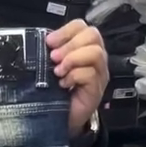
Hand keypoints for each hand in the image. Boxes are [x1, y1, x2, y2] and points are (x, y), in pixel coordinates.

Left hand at [46, 21, 108, 137]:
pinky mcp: (97, 89)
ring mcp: (99, 74)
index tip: (49, 42)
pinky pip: (91, 74)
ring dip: (73, 59)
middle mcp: (95, 58)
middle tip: (54, 58)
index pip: (82, 26)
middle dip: (70, 44)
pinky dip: (74, 76)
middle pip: (93, 35)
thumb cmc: (56, 93)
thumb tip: (46, 42)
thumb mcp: (52, 67)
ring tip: (59, 72)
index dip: (66, 31)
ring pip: (95, 52)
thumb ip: (53, 52)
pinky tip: (64, 84)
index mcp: (83, 48)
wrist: (60, 120)